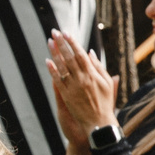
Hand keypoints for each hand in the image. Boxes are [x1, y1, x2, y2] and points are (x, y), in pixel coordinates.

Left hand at [46, 30, 116, 147]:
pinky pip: (57, 80)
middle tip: (54, 32)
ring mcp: (73, 87)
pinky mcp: (66, 96)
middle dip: (61, 43)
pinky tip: (47, 61)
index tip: (66, 33)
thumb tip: (90, 52)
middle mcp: (82, 79)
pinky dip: (52, 70)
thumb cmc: (105, 102)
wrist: (98, 122)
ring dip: (54, 53)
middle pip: (69, 57)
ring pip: (62, 67)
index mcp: (92, 74)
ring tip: (49, 41)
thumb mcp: (106, 83)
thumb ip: (99, 67)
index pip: (80, 54)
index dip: (73, 43)